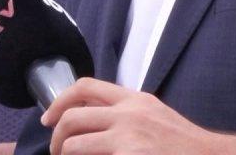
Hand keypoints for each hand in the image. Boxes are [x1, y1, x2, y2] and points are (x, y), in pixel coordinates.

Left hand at [42, 78, 233, 153]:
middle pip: (73, 117)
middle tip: (56, 151)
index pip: (85, 87)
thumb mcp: (155, 117)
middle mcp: (129, 115)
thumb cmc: (186, 146)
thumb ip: (127, 114)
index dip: (60, 102)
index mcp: (135, 100)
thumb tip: (92, 120)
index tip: (49, 119)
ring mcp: (128, 139)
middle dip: (57, 136)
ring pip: (75, 145)